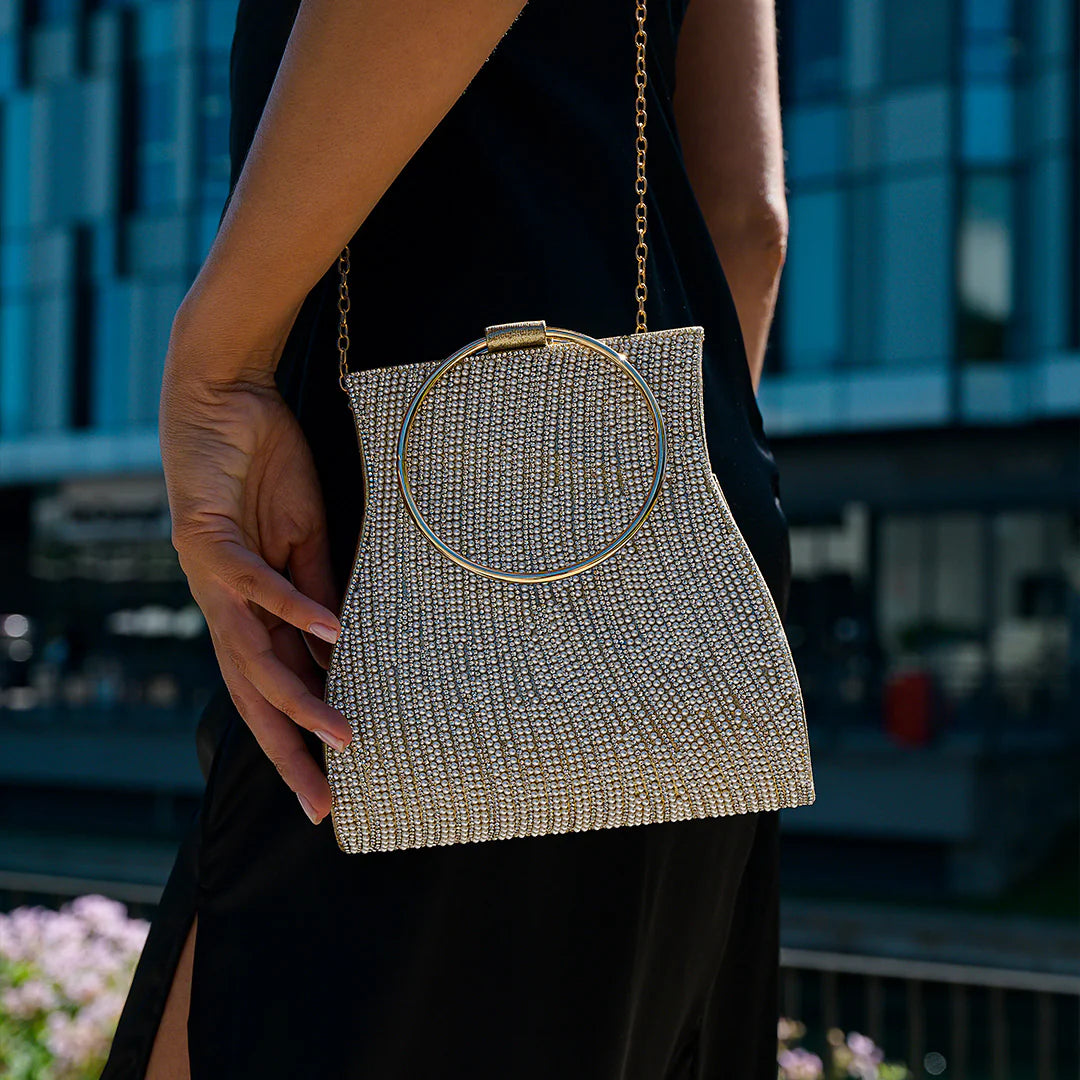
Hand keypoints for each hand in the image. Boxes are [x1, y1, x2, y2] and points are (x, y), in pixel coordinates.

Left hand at [160, 304, 352, 826]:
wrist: (223, 399)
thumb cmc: (263, 470)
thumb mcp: (305, 540)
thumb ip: (319, 593)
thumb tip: (341, 648)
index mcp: (249, 610)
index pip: (272, 688)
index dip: (295, 741)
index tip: (327, 789)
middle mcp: (224, 606)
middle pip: (253, 694)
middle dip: (286, 751)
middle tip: (321, 803)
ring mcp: (213, 578)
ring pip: (251, 656)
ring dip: (296, 697)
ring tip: (341, 734)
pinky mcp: (209, 538)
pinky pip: (254, 585)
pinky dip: (292, 610)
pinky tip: (332, 634)